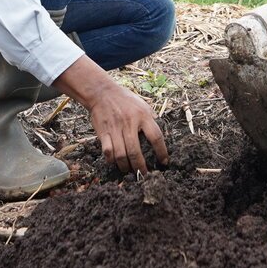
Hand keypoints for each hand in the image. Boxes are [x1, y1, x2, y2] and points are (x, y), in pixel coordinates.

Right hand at [57, 57, 168, 174]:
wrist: (102, 92)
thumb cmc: (125, 100)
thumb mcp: (143, 105)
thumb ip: (151, 119)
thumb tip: (160, 135)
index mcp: (143, 116)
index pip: (156, 137)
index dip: (162, 152)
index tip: (164, 162)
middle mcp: (130, 123)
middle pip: (135, 151)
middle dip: (141, 167)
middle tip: (144, 174)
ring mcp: (115, 128)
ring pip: (121, 155)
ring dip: (126, 166)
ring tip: (129, 171)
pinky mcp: (103, 132)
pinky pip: (107, 151)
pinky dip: (111, 160)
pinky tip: (115, 162)